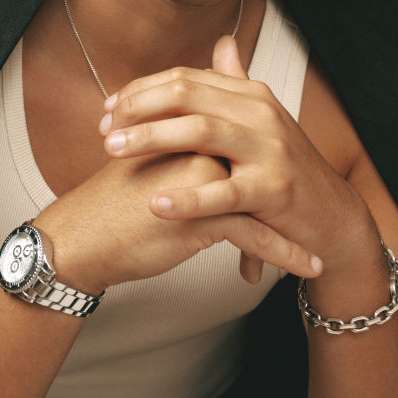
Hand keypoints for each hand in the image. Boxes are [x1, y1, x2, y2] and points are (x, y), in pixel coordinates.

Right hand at [34, 150, 319, 295]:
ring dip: (294, 233)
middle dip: (285, 200)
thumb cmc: (111, 204)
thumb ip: (180, 148)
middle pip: (257, 171)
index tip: (284, 190)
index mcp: (185, 128)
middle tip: (307, 221)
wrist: (80, 237)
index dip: (263, 171)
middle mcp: (199, 146)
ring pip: (262, 203)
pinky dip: (283, 254)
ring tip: (317, 255)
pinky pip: (253, 234)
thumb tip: (207, 153)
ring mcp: (202, 178)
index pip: (240, 144)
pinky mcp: (200, 213)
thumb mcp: (150, 165)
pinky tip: (305, 268)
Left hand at [99, 36, 376, 280]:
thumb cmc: (285, 168)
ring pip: (201, 132)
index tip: (107, 109)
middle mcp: (260, 113)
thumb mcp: (261, 119)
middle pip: (186, 95)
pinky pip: (224, 193)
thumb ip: (236, 81)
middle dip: (137, 109)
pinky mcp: (274, 190)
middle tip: (103, 129)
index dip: (141, 91)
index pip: (184, 79)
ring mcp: (270, 149)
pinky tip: (156, 203)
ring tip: (114, 151)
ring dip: (150, 139)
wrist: (331, 214)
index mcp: (250, 94)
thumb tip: (222, 41)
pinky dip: (188, 197)